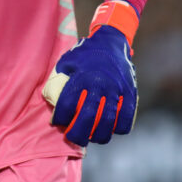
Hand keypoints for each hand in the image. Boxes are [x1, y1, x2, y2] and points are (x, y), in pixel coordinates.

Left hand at [43, 0, 138, 145]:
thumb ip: (59, 80)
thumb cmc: (85, 55)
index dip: (60, 117)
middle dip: (78, 133)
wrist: (111, 42)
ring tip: (91, 137)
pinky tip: (110, 129)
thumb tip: (51, 101)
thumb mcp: (67, 61)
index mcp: (82, 76)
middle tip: (73, 138)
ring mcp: (117, 89)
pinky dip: (118, 128)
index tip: (57, 121)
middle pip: (88, 117)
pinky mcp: (130, 93)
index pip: (67, 103)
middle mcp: (100, 84)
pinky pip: (126, 118)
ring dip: (98, 135)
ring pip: (108, 121)